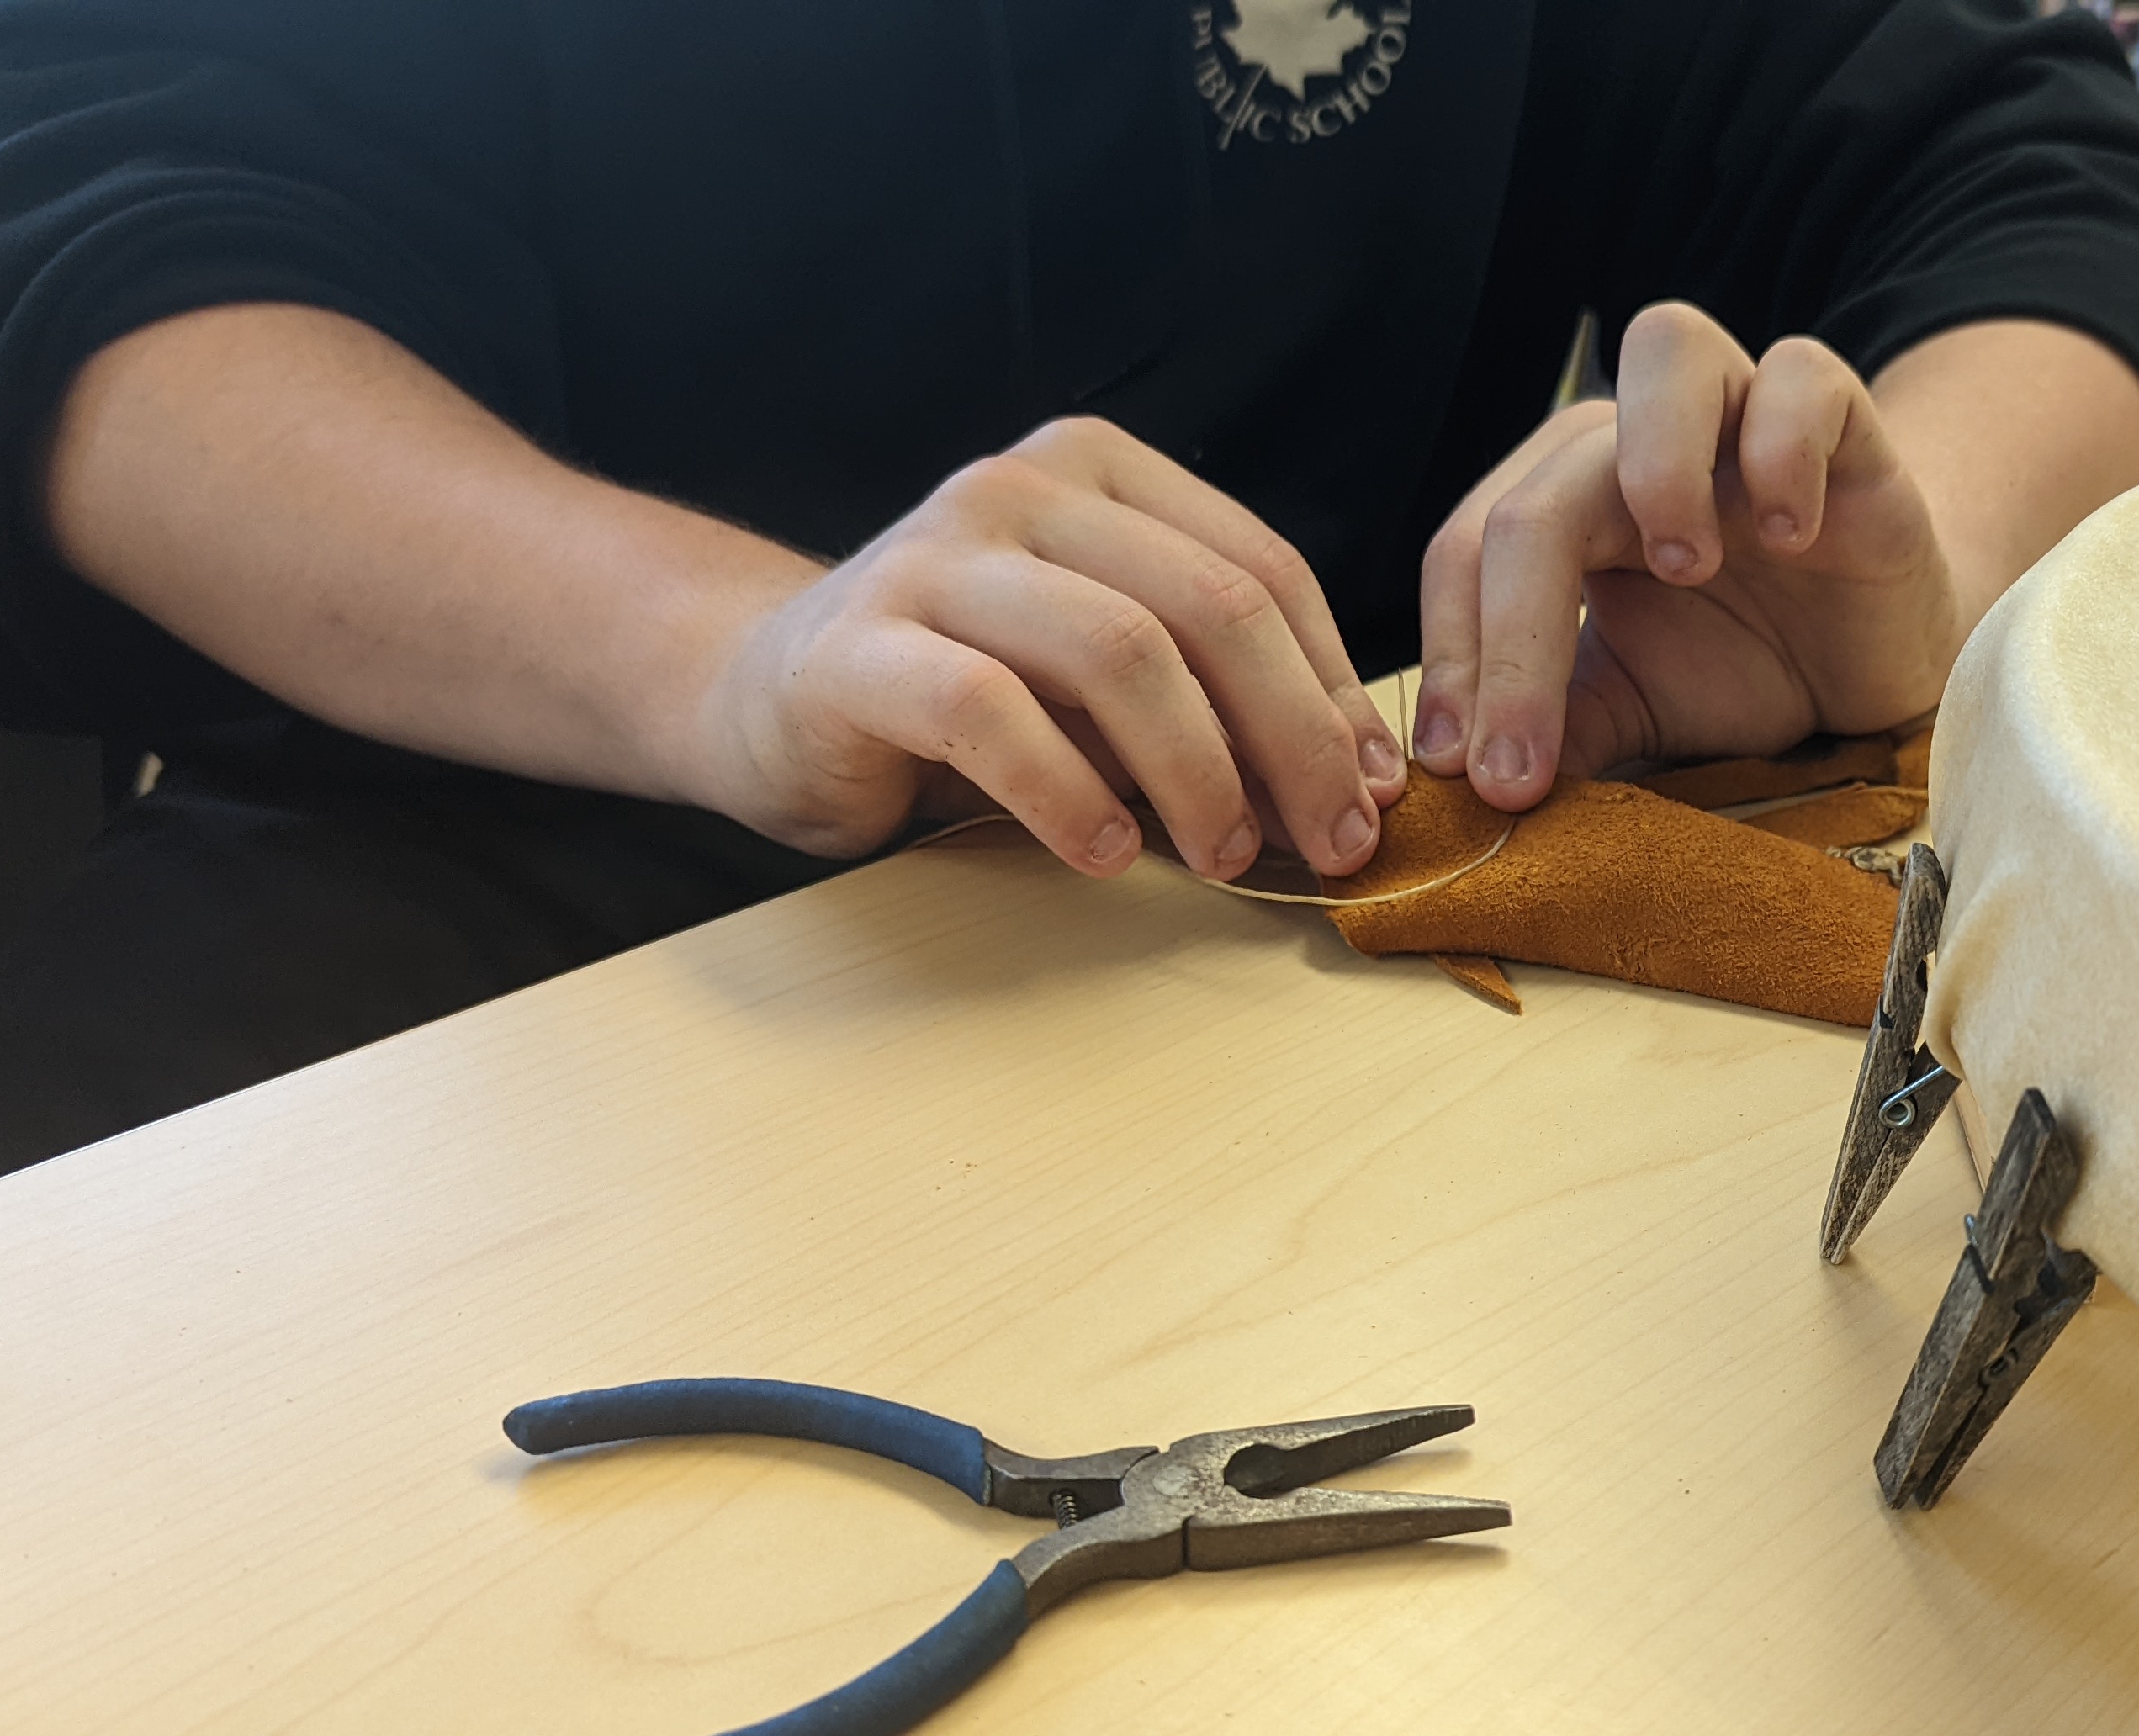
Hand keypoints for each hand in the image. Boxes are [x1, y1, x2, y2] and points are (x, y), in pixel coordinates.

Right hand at [683, 418, 1405, 877]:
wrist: (768, 697)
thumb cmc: (968, 691)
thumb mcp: (1107, 680)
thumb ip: (1215, 702)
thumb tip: (1353, 786)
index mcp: (1100, 473)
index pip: (1260, 570)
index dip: (1332, 690)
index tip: (1370, 792)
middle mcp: (1021, 489)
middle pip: (1210, 607)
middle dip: (1293, 737)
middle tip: (1328, 842)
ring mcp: (932, 555)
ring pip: (1117, 652)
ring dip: (1197, 773)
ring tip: (1222, 858)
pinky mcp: (858, 646)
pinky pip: (990, 716)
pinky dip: (1069, 795)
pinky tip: (1105, 852)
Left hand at [1412, 303, 1963, 810]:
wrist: (1878, 657)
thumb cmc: (1746, 665)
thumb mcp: (1637, 709)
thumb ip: (1559, 729)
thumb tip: (1462, 785)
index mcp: (1566, 499)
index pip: (1470, 551)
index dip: (1455, 658)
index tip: (1459, 770)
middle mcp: (1635, 438)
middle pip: (1543, 489)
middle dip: (1514, 634)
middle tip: (1522, 758)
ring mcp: (1738, 412)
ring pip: (1666, 346)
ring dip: (1658, 463)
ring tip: (1685, 569)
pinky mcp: (1843, 414)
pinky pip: (1804, 377)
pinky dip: (1787, 449)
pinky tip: (1790, 535)